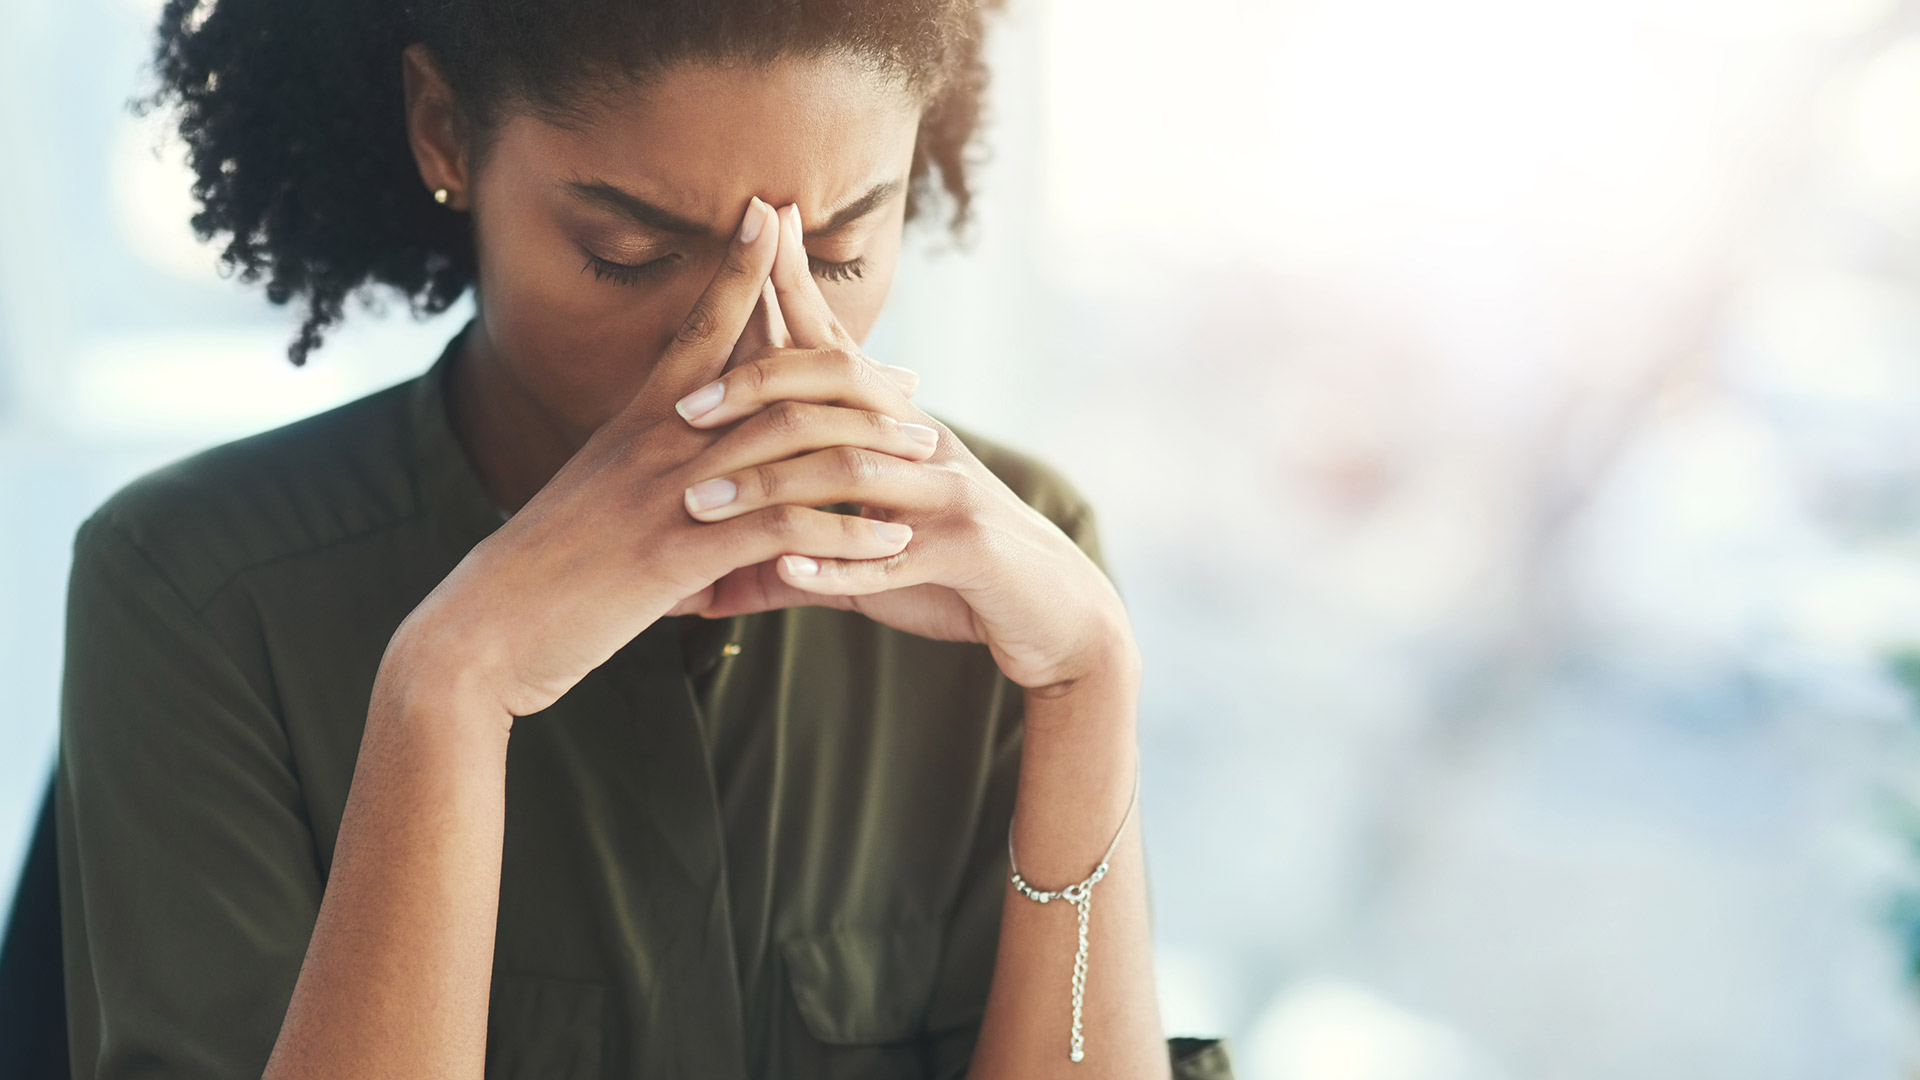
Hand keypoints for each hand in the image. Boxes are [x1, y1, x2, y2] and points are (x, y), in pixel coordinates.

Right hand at [389, 198, 934, 719]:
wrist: (483, 630)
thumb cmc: (544, 568)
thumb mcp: (596, 495)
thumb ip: (644, 466)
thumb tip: (683, 460)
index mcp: (639, 420)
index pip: (697, 324)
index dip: (737, 266)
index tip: (772, 213)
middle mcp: (658, 442)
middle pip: (773, 380)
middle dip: (852, 375)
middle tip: (911, 382)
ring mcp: (670, 496)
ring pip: (793, 451)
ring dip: (871, 453)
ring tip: (928, 457)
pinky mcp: (680, 556)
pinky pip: (785, 533)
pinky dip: (845, 536)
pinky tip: (891, 544)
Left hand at [670, 203, 1136, 694]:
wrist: (1055, 612)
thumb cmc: (953, 575)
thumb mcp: (868, 552)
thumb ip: (795, 552)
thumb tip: (710, 577)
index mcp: (900, 429)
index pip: (837, 348)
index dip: (796, 288)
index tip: (755, 227)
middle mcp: (926, 445)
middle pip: (839, 392)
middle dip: (758, 390)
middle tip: (685, 409)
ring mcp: (948, 496)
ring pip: (852, 474)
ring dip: (772, 489)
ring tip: (704, 507)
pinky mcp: (967, 553)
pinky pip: (892, 558)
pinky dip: (836, 567)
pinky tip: (786, 572)